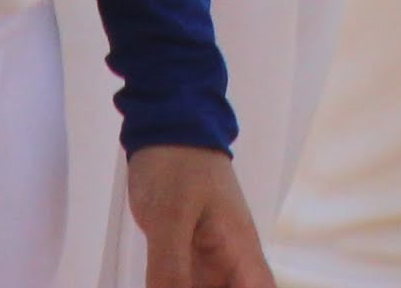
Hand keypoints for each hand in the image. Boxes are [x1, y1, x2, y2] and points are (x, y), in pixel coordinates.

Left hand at [125, 143, 277, 287]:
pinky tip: (160, 287)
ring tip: (166, 286)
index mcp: (240, 248)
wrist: (166, 129)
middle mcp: (230, 259)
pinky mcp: (187, 255)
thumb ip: (170, 266)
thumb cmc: (177, 164)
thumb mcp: (171, 216)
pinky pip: (187, 287)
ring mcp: (209, 258)